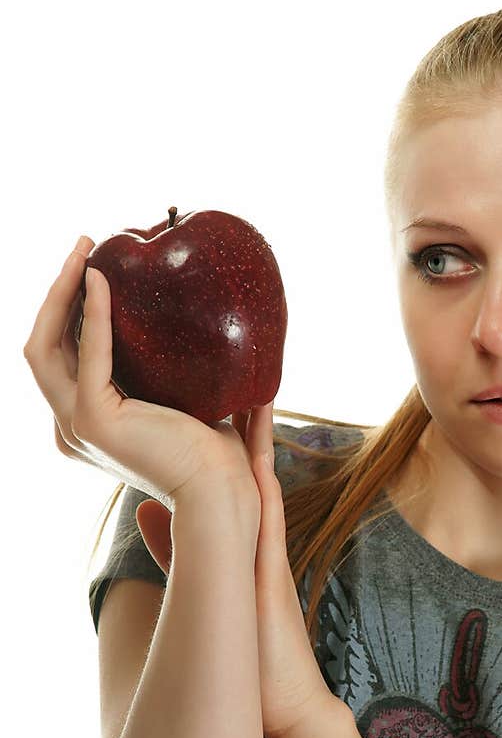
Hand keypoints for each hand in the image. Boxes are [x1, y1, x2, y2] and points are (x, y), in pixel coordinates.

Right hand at [23, 237, 261, 514]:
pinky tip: (101, 278)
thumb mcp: (182, 401)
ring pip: (46, 345)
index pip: (62, 355)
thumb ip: (167, 369)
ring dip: (63, 291)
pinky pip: (88, 353)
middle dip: (57, 291)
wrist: (222, 493)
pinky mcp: (93, 421)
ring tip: (87, 250)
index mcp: (86, 426)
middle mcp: (69, 428)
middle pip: (43, 346)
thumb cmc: (214, 456)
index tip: (93, 266)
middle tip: (85, 245)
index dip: (68, 309)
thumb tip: (190, 318)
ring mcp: (74, 427)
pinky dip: (92, 312)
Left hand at [137, 400, 342, 737]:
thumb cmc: (250, 659)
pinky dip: (263, 472)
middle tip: (241, 371)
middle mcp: (260, 538)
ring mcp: (269, 549)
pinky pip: (268, 506)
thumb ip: (175, 549)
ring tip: (255, 385)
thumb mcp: (205, 590)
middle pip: (251, 467)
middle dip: (246, 421)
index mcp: (244, 544)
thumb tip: (143, 511)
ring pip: (263, 477)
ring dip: (259, 434)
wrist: (286, 701)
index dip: (222, 437)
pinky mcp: (271, 564)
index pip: (232, 479)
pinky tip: (258, 444)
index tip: (211, 395)